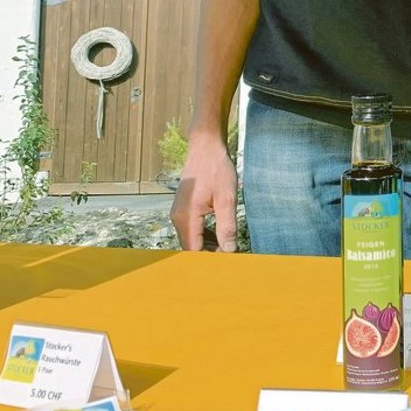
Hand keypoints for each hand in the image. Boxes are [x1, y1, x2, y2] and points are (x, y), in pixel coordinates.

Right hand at [171, 131, 238, 250]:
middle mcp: (177, 218)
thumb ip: (227, 226)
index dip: (210, 260)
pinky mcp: (183, 209)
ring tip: (229, 247)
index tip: (228, 263)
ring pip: (192, 239)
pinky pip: (192, 230)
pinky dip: (205, 236)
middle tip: (232, 256)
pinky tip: (221, 235)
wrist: (205, 147)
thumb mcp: (227, 198)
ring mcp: (179, 213)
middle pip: (191, 247)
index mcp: (186, 218)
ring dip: (208, 246)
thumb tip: (229, 250)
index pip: (194, 251)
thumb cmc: (216, 169)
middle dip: (210, 254)